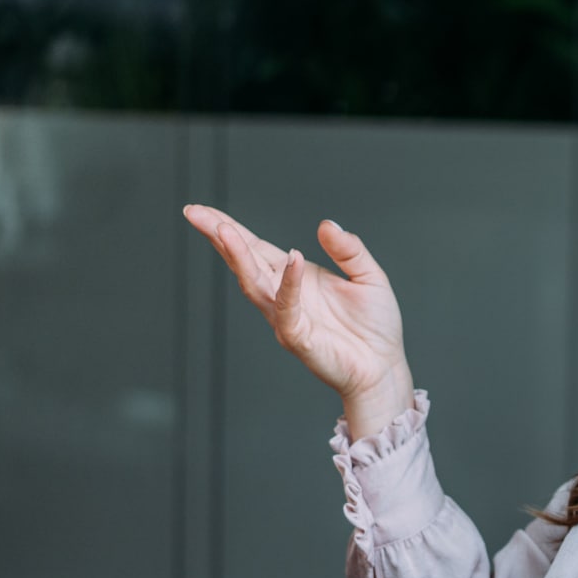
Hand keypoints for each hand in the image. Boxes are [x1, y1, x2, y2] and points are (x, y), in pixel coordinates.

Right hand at [182, 204, 413, 438]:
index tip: (201, 209)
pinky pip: (287, 308)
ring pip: (255, 283)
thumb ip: (349, 249)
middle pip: (244, 261)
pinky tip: (292, 260)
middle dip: (220, 236)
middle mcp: (282, 295)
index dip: (229, 228)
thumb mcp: (369, 276)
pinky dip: (288, 284)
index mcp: (294, 277)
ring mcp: (286, 317)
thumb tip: (326, 224)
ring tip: (225, 231)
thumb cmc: (374, 326)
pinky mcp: (298, 337)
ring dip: (240, 257)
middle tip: (194, 212)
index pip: (255, 247)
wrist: (383, 367)